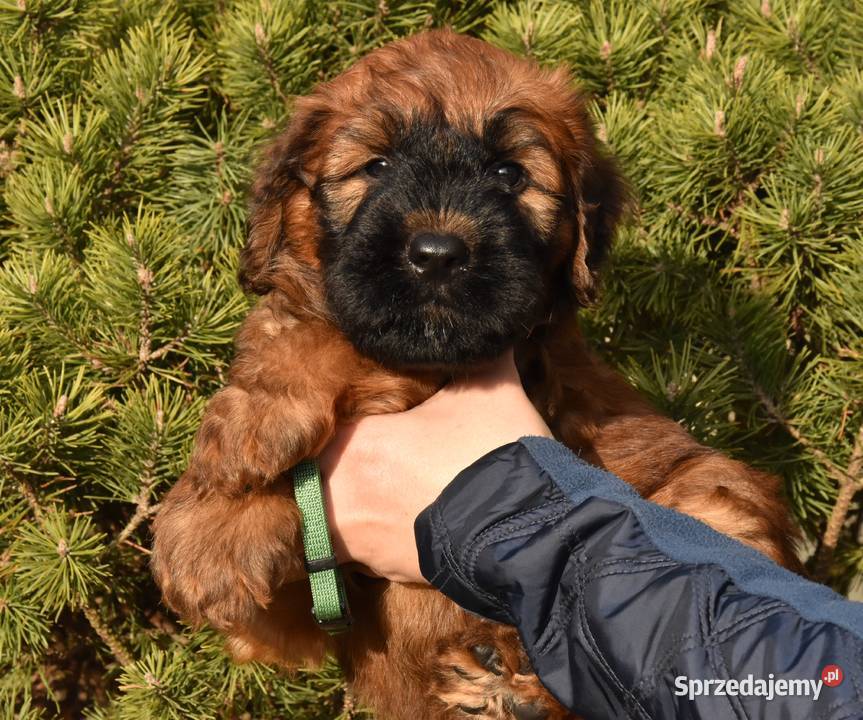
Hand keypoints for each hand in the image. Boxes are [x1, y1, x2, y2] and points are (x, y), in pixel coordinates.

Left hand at [320, 350, 551, 583]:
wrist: (527, 531)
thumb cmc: (496, 454)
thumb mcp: (489, 388)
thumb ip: (477, 354)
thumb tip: (489, 326)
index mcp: (359, 446)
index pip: (313, 431)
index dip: (324, 424)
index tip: (341, 420)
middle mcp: (346, 496)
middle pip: (309, 481)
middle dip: (326, 469)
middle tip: (352, 458)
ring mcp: (362, 541)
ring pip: (326, 521)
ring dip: (341, 507)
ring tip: (368, 494)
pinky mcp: (385, 572)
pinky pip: (356, 554)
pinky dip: (367, 539)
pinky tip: (393, 524)